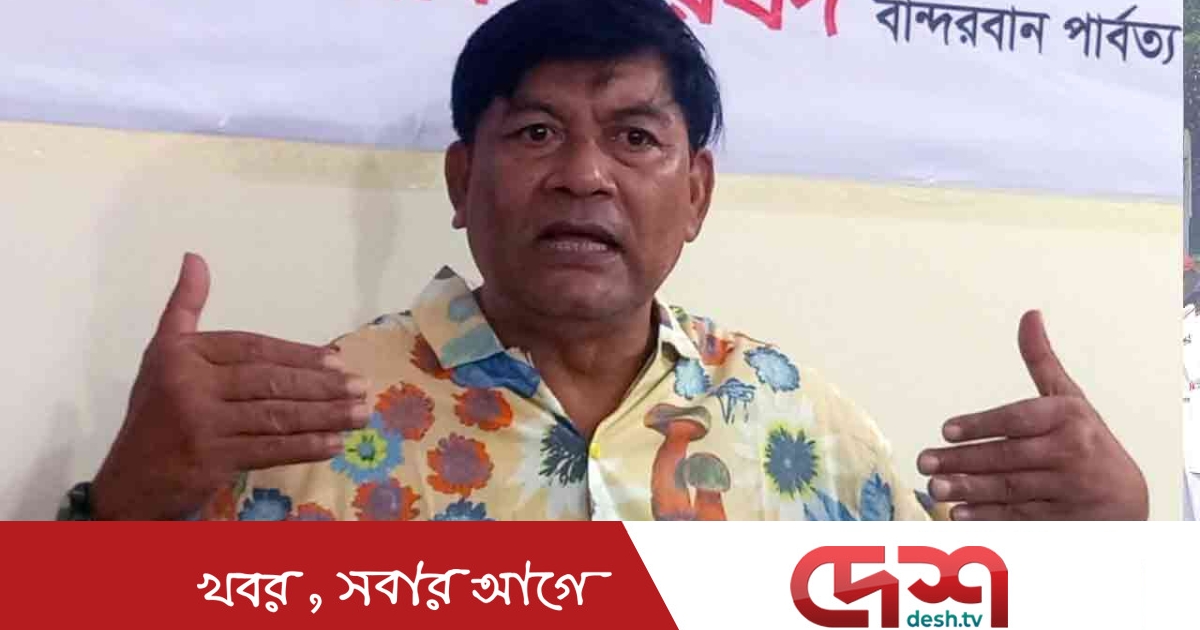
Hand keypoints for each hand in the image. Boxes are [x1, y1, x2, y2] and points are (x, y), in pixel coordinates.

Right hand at [90, 253, 369, 519]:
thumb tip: (194, 257)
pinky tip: (335, 443)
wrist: (129, 480)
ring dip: (324, 416)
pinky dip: (305, 447)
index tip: (337, 360)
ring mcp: (201, 425)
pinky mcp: (211, 461)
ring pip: (275, 416)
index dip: (298, 353)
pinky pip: (268, 450)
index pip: (253, 348)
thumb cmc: (156, 412)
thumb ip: (185, 306)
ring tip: (361, 414)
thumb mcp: (163, 352)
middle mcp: (189, 386)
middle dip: (320, 385)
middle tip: (361, 387)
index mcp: (183, 354)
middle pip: (269, 380)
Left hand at [917, 310, 1147, 519]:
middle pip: (1007, 457)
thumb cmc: (1088, 441)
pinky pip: (1020, 517)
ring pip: (1010, 488)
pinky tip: (959, 513)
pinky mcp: (1065, 519)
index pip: (1017, 420)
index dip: (980, 425)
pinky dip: (988, 516)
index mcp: (1069, 416)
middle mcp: (1072, 450)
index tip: (946, 431)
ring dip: (969, 489)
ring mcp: (1070, 488)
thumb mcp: (1070, 399)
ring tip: (935, 487)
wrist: (1127, 499)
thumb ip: (1043, 362)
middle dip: (962, 461)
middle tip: (925, 462)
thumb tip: (1029, 316)